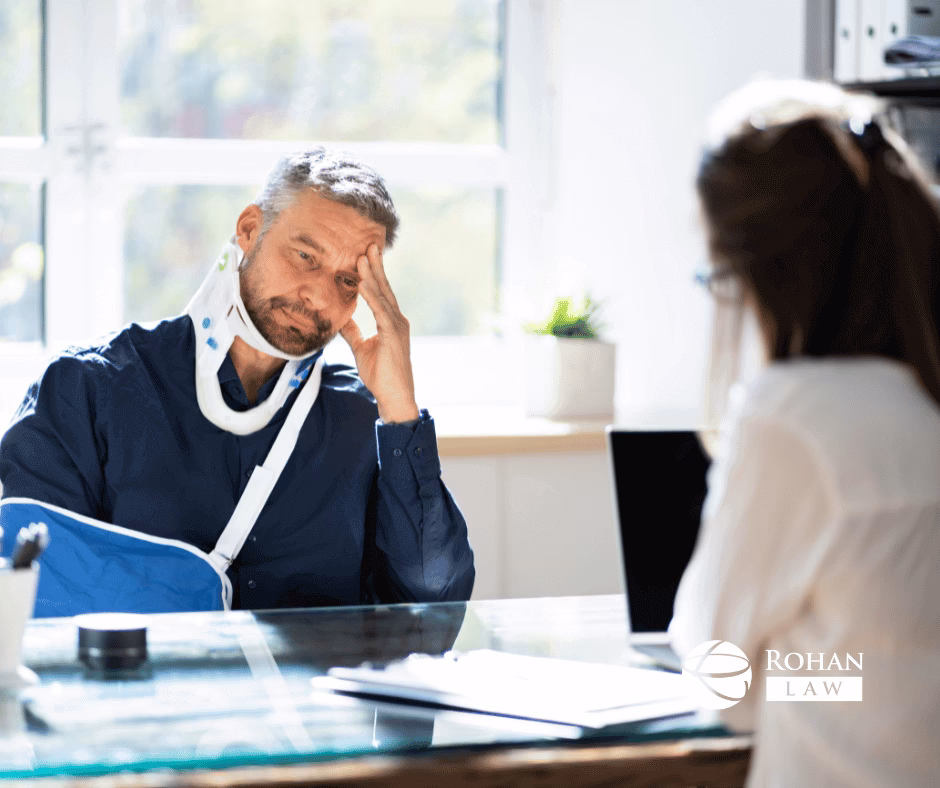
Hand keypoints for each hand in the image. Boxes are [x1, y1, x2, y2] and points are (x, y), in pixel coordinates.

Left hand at [339, 244, 420, 423]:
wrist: (394, 396)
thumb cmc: (381, 375)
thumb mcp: (361, 348)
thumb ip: (352, 332)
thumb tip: (341, 319)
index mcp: (390, 321)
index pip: (380, 293)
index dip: (372, 274)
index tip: (363, 256)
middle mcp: (397, 320)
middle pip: (384, 288)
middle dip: (376, 266)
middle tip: (368, 244)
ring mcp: (397, 327)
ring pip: (383, 295)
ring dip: (372, 275)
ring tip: (363, 257)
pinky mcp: (393, 335)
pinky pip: (381, 311)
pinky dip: (372, 296)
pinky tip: (363, 283)